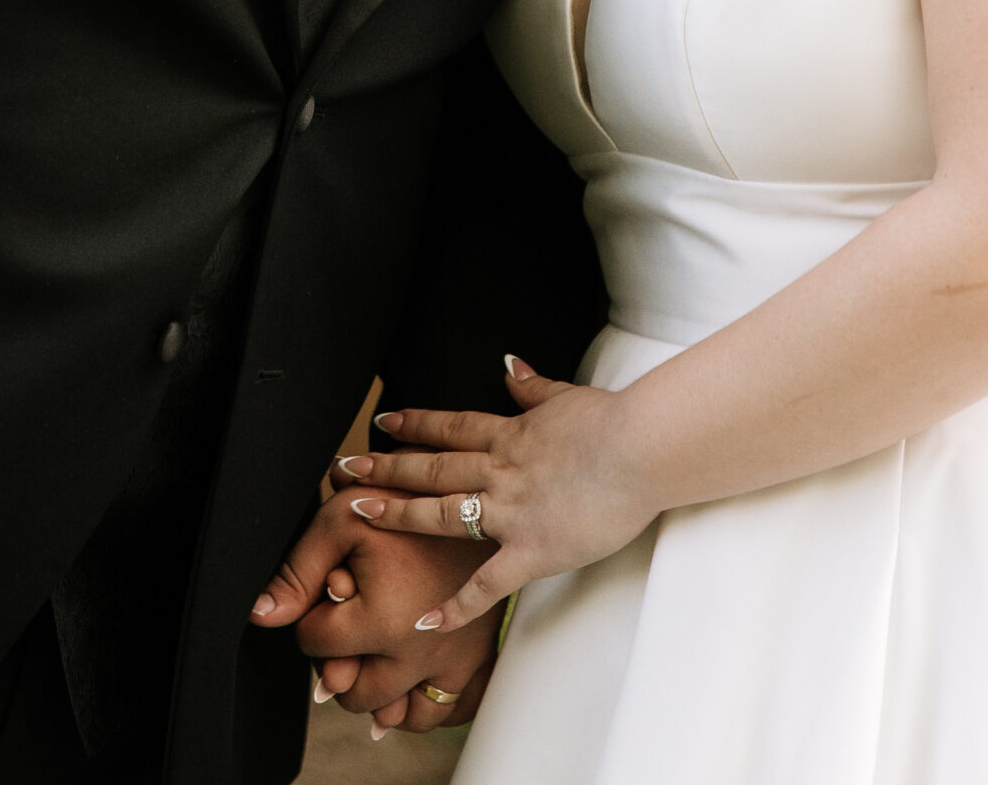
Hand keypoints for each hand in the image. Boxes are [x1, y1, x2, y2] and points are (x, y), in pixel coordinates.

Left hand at [252, 515, 500, 732]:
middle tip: (348, 626)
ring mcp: (449, 660)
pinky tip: (404, 677)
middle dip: (339, 661)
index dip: (313, 615)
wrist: (476, 487)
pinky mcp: (476, 658)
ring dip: (376, 692)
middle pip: (350, 691)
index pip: (315, 644)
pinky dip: (416, 704)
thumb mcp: (343, 518)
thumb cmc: (408, 496)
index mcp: (381, 620)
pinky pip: (439, 711)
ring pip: (394, 713)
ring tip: (372, 656)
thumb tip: (262, 616)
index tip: (333, 588)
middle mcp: (416, 651)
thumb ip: (299, 570)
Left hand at [334, 355, 657, 632]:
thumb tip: (509, 365)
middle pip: (433, 467)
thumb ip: (533, 387)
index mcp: (511, 435)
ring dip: (398, 513)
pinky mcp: (531, 551)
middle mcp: (501, 471)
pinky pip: (485, 584)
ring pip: (443, 513)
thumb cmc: (613, 423)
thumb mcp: (567, 397)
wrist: (642, 449)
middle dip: (386, 467)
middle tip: (346, 467)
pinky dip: (454, 606)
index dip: (415, 424)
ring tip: (357, 511)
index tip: (384, 420)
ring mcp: (511, 512)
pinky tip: (424, 622)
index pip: (451, 428)